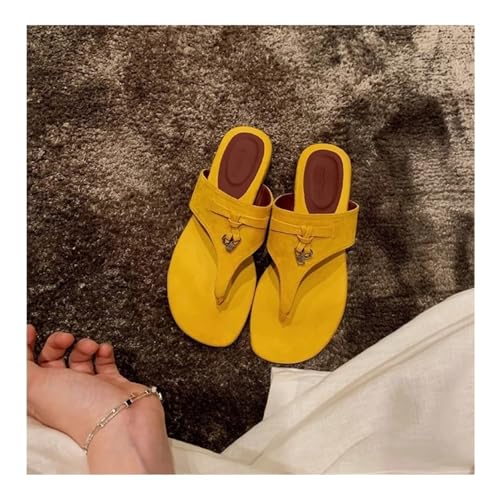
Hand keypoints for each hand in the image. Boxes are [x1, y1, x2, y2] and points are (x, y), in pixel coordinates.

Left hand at [27, 325, 173, 472]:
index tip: (31, 330)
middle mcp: (63, 392)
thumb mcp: (36, 385)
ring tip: (91, 347)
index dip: (26, 348)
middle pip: (53, 359)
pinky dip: (104, 352)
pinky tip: (104, 350)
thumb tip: (14, 350)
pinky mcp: (111, 383)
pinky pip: (105, 361)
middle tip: (67, 338)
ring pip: (80, 357)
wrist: (121, 420)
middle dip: (58, 343)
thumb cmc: (78, 408)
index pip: (27, 368)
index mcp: (41, 395)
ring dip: (84, 346)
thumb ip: (20, 366)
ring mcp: (89, 387)